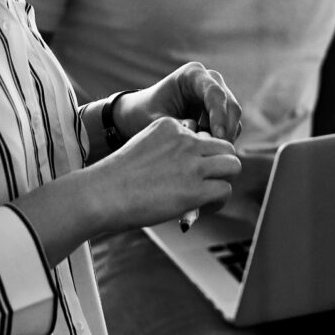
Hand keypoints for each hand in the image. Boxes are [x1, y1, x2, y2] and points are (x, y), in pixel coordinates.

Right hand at [84, 116, 240, 233]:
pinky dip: (218, 201)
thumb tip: (186, 170)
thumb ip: (169, 151)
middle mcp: (185, 139)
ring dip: (224, 180)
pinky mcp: (195, 188)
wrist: (102, 193)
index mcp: (171, 125)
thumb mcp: (144, 147)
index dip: (201, 154)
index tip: (188, 171)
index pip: (203, 134)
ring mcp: (192, 163)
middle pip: (225, 146)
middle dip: (220, 164)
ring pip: (232, 165)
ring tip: (209, 196)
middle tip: (207, 183)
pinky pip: (224, 190)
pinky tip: (202, 209)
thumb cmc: (116, 177)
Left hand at [129, 60, 244, 143]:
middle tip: (216, 151)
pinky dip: (223, 139)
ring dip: (225, 136)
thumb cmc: (147, 113)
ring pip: (233, 117)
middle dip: (225, 128)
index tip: (217, 137)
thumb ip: (177, 126)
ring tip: (207, 153)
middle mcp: (209, 80)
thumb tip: (198, 135)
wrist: (144, 113)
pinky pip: (231, 126)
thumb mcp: (155, 119)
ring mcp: (218, 94)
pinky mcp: (221, 110)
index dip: (218, 114)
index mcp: (192, 74)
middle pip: (230, 104)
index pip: (214, 92)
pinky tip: (208, 151)